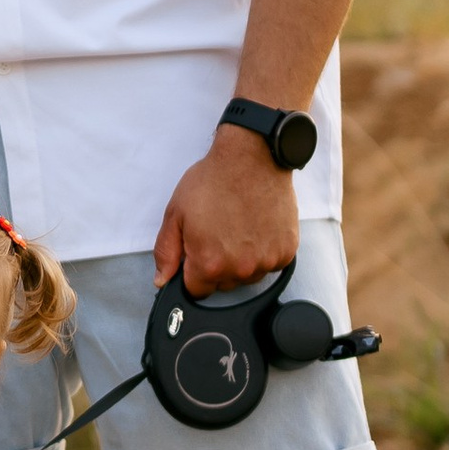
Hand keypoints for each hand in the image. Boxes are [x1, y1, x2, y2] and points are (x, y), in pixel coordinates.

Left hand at [154, 125, 300, 292]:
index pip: (196, 290)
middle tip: (217, 232)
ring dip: (241, 260)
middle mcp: (240, 268)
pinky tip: (256, 227)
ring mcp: (266, 261)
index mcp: (210, 263)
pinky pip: (270, 264)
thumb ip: (166, 252)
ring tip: (237, 227)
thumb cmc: (213, 181)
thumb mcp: (175, 214)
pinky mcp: (286, 252)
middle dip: (216, 265)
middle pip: (223, 284)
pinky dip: (263, 251)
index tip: (196, 253)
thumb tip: (162, 279)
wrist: (252, 158)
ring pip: (247, 276)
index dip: (192, 272)